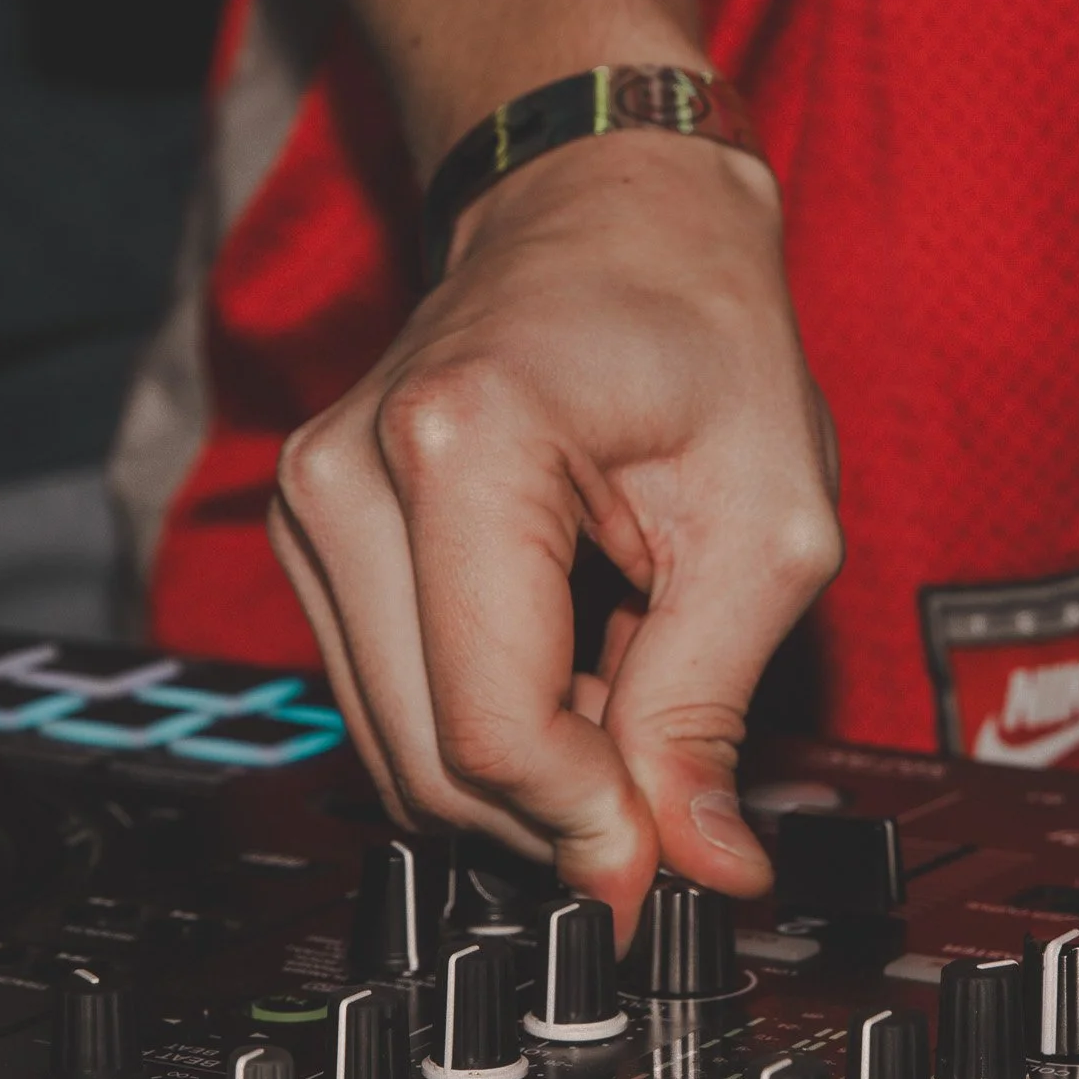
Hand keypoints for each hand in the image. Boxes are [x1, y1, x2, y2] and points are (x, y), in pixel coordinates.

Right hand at [269, 133, 840, 938]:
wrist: (611, 214)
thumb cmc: (703, 330)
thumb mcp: (766, 522)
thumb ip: (712, 706)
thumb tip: (691, 864)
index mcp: (466, 445)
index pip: (492, 726)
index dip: (591, 825)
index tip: (670, 860)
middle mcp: (348, 475)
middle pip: (428, 759)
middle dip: (561, 805)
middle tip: (670, 765)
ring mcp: (312, 502)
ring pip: (399, 748)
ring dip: (526, 764)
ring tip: (626, 671)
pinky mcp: (315, 531)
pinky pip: (389, 697)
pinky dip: (484, 717)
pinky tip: (567, 652)